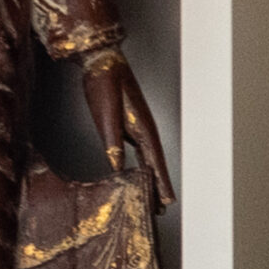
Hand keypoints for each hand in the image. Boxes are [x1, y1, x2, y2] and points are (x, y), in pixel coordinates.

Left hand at [81, 50, 174, 206]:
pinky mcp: (128, 125)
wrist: (101, 60)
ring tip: (155, 196)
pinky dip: (143, 166)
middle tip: (162, 207)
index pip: (155, 160)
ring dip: (153, 178)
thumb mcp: (105, 112)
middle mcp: (144, 129)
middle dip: (160, 185)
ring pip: (149, 158)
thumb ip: (111, 140)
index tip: (168, 201)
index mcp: (142, 126)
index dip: (161, 181)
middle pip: (156, 163)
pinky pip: (140, 151)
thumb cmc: (105, 82)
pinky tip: (140, 173)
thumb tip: (116, 167)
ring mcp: (137, 127)